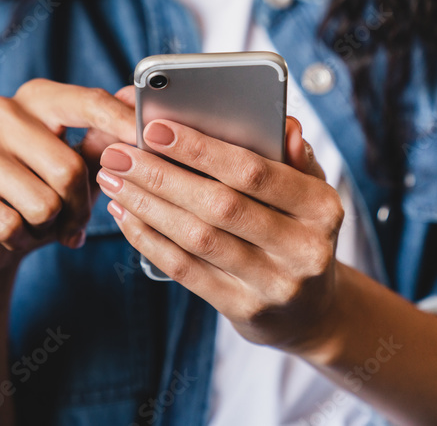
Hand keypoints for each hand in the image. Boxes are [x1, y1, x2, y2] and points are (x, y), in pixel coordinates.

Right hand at [0, 81, 135, 282]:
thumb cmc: (43, 194)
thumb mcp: (82, 167)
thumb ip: (107, 137)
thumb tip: (136, 100)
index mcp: (37, 98)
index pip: (87, 102)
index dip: (121, 123)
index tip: (149, 139)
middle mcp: (0, 111)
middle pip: (68, 167)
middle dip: (80, 207)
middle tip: (74, 221)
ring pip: (41, 202)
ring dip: (49, 226)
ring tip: (38, 223)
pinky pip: (8, 223)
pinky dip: (19, 239)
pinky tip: (11, 233)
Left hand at [95, 116, 343, 354]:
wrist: (311, 311)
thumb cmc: (299, 231)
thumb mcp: (310, 192)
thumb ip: (293, 156)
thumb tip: (284, 124)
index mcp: (322, 208)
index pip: (255, 172)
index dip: (201, 149)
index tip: (155, 128)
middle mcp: (303, 248)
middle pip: (220, 206)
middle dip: (161, 176)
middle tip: (119, 155)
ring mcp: (274, 284)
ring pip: (198, 239)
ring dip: (147, 206)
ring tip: (114, 180)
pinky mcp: (244, 309)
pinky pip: (186, 270)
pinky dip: (149, 240)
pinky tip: (126, 216)